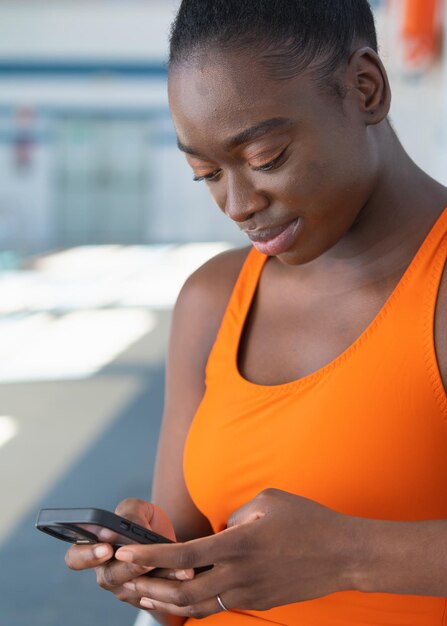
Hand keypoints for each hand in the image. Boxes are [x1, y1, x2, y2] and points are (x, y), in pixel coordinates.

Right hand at [65, 498, 193, 608]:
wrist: (166, 539)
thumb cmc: (144, 521)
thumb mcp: (138, 509)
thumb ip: (131, 512)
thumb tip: (128, 526)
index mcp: (95, 547)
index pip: (76, 557)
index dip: (87, 555)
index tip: (106, 547)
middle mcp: (104, 570)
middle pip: (108, 577)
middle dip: (130, 568)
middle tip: (146, 560)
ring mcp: (122, 588)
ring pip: (135, 589)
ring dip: (159, 577)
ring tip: (180, 567)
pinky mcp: (143, 598)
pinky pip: (153, 596)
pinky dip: (170, 584)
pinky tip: (184, 573)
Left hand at [114, 489, 358, 617]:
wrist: (343, 555)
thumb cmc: (307, 520)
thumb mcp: (268, 500)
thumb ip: (235, 514)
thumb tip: (220, 528)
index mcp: (237, 544)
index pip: (182, 554)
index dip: (149, 556)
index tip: (125, 554)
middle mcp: (238, 573)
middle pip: (181, 591)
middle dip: (147, 586)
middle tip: (123, 581)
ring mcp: (248, 593)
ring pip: (196, 607)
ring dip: (165, 602)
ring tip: (142, 594)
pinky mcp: (258, 602)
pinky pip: (217, 609)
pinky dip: (192, 607)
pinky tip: (180, 601)